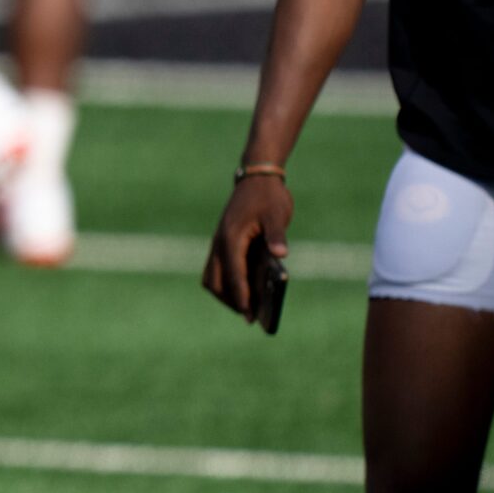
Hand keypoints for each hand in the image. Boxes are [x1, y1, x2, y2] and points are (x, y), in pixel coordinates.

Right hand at [204, 177, 291, 322]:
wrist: (257, 177)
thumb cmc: (268, 197)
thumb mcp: (277, 215)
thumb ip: (277, 236)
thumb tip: (281, 256)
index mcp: (231, 237)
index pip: (233, 274)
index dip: (241, 296)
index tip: (249, 314)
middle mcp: (220, 243)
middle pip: (215, 281)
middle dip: (230, 300)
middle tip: (250, 315)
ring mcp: (218, 243)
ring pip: (212, 277)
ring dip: (225, 293)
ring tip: (247, 306)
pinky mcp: (222, 243)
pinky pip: (217, 270)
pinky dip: (227, 283)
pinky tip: (246, 289)